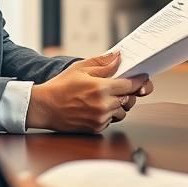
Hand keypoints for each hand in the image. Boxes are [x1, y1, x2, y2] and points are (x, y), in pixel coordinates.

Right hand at [27, 51, 147, 132]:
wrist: (44, 107)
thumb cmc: (60, 86)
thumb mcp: (81, 68)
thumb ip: (103, 63)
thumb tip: (119, 58)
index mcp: (101, 88)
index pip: (131, 85)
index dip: (139, 81)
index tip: (143, 77)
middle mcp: (103, 105)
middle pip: (129, 99)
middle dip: (128, 92)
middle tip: (120, 86)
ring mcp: (100, 119)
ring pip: (122, 112)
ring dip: (118, 104)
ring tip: (104, 97)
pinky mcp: (96, 128)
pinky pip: (111, 120)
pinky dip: (108, 113)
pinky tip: (95, 106)